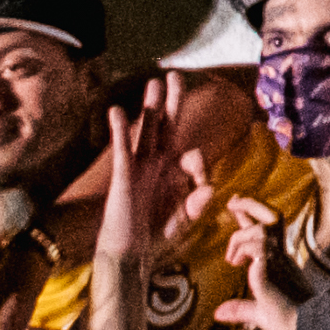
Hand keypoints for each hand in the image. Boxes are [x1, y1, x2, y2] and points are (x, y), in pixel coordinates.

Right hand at [96, 74, 200, 276]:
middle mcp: (157, 165)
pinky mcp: (124, 176)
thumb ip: (196, 205)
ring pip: (146, 130)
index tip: (200, 183)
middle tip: (175, 75)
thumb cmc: (154, 236)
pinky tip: (117, 111)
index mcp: (174, 175)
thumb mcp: (181, 221)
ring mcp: (140, 168)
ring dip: (150, 107)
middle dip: (173, 102)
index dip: (198, 165)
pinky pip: (123, 149)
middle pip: (167, 127)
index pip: (191, 157)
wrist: (127, 255)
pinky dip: (120, 130)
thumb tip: (212, 187)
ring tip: (154, 82)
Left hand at [215, 199, 312, 329]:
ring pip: (261, 231)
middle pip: (271, 217)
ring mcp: (278, 261)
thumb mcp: (258, 312)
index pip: (263, 229)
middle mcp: (280, 255)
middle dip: (251, 205)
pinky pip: (259, 251)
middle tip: (232, 201)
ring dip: (241, 238)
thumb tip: (217, 313)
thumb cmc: (287, 319)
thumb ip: (239, 309)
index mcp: (277, 260)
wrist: (306, 327)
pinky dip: (245, 252)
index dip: (249, 213)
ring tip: (232, 258)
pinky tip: (238, 264)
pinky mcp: (274, 272)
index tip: (234, 202)